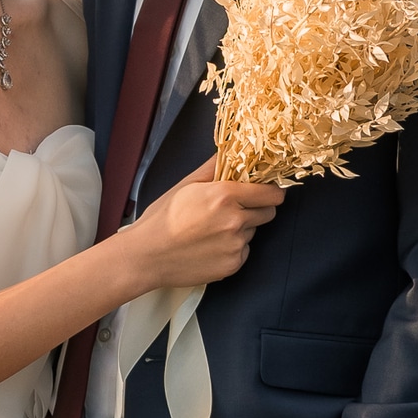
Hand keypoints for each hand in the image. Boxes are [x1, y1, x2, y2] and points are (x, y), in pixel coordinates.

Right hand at [126, 160, 282, 289]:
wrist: (146, 256)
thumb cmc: (161, 221)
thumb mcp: (185, 185)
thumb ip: (213, 168)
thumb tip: (228, 152)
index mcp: (225, 196)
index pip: (271, 193)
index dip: (270, 191)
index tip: (266, 192)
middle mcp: (235, 221)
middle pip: (268, 213)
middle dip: (256, 209)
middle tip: (234, 210)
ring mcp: (235, 245)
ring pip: (252, 232)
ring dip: (241, 230)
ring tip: (213, 230)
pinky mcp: (232, 265)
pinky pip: (243, 252)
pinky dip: (232, 249)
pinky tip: (211, 246)